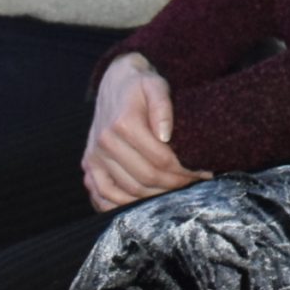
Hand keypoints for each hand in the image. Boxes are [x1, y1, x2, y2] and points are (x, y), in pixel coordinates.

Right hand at [83, 54, 210, 209]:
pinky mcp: (88, 165)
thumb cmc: (140, 86)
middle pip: (144, 179)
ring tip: (172, 193)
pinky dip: (120, 205)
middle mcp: (104, 142)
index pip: (160, 160)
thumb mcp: (156, 85)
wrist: (114, 84)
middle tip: (191, 184)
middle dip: (173, 186)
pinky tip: (141, 204)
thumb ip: (163, 107)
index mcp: (123, 124)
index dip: (183, 171)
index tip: (201, 172)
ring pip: (126, 191)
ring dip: (152, 198)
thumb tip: (166, 135)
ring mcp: (93, 156)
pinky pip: (101, 194)